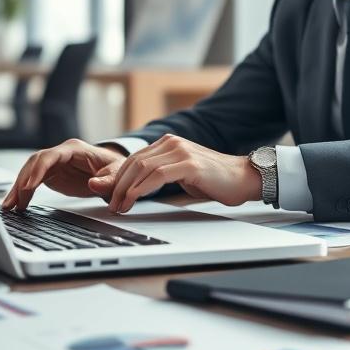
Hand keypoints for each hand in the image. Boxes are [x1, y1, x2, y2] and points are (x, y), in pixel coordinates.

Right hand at [1, 139, 126, 210]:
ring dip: (18, 188)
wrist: (113, 170)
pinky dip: (23, 192)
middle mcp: (60, 153)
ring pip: (30, 172)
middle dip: (22, 181)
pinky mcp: (51, 174)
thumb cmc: (114, 168)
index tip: (29, 186)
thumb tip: (94, 184)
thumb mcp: (117, 174)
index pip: (50, 156)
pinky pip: (33, 181)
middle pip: (35, 163)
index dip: (38, 170)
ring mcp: (54, 163)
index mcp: (74, 149)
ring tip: (9, 206)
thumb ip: (107, 180)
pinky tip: (16, 204)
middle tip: (13, 201)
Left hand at [88, 134, 261, 213]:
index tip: (105, 192)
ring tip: (119, 206)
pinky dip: (140, 189)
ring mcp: (181, 152)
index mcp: (169, 143)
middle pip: (134, 162)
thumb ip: (159, 177)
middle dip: (117, 185)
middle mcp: (172, 142)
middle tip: (110, 204)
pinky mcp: (189, 164)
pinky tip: (133, 200)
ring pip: (141, 168)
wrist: (243, 178)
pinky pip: (157, 176)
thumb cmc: (214, 180)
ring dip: (125, 189)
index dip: (117, 176)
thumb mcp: (181, 177)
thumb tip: (135, 188)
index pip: (134, 158)